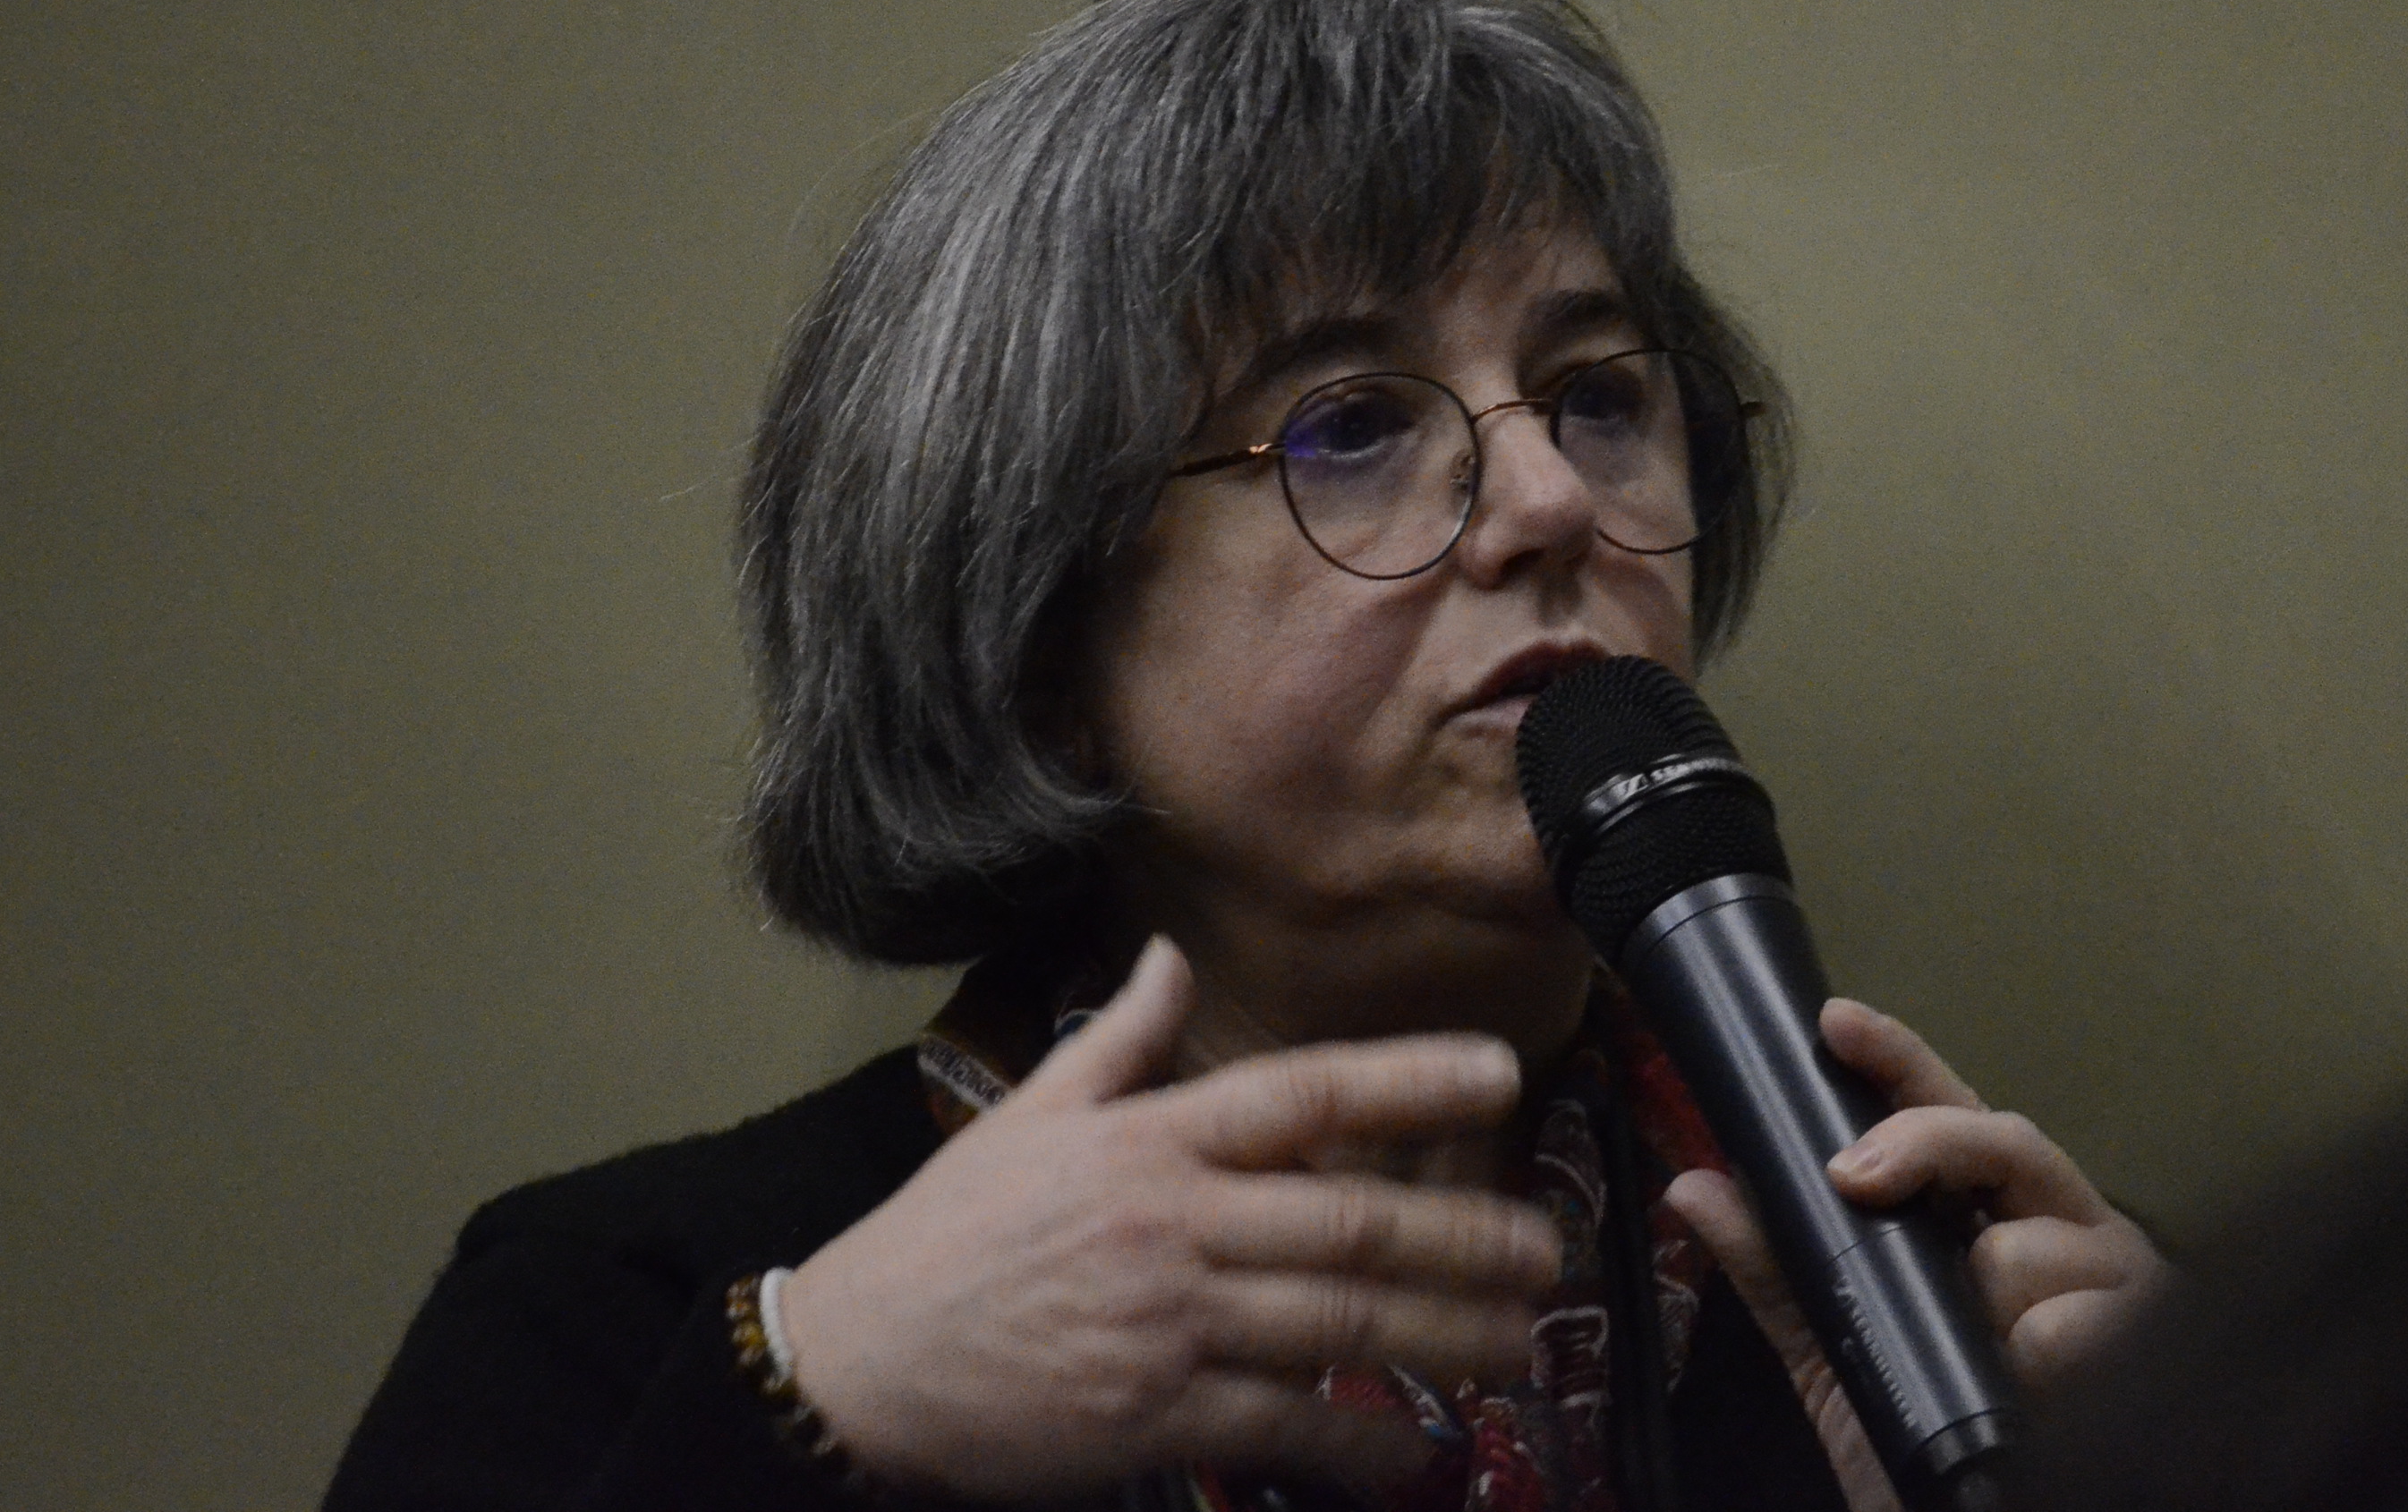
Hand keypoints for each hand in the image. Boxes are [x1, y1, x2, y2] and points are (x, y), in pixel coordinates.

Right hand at [779, 937, 1561, 1499]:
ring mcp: (1168, 1323)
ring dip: (1442, 1335)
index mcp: (1149, 1141)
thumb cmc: (948, 1236)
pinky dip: (1356, 1442)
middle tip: (1548, 1247)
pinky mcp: (1154, 1415)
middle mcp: (1172, 1223)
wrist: (858, 1363)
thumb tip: (1170, 955)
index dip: (1407, 1079)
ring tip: (1518, 1341)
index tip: (1497, 1071)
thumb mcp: (1027, 1116)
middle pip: (1350, 1221)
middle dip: (1465, 1236)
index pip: (1301, 1093)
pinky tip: (1415, 1451)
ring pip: (1337, 1324)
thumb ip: (1117, 1037)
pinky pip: (1281, 1426)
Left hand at [1663, 998, 2165, 1511]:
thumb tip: (1692, 1185)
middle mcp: (2063, 1228)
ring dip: (1980, 1305)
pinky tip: (2026, 1388)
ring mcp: (2113, 1279)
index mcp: (1996, 1215)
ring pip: (2021, 1242)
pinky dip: (2029, 1360)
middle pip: (2000, 1136)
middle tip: (1851, 1177)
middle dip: (1919, 1143)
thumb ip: (1776, 1265)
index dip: (1900, 1062)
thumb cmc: (1915, 1436)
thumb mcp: (1834, 1349)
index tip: (1837, 1025)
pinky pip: (2064, 1324)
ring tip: (1984, 1360)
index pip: (1952, 1114)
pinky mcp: (2149, 1335)